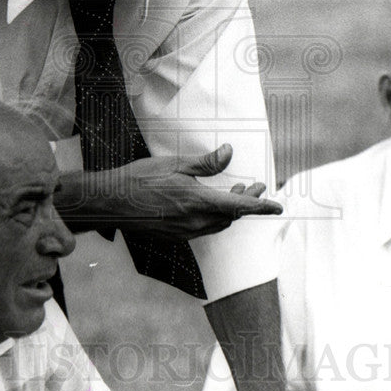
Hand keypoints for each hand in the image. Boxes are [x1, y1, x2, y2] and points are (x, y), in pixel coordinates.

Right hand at [84, 144, 281, 238]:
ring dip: (231, 209)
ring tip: (235, 189)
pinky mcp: (175, 236)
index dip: (261, 206)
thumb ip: (206, 163)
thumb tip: (229, 153)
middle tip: (255, 186)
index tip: (278, 206)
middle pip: (232, 216)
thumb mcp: (175, 164)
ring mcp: (185, 232)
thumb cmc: (140, 179)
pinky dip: (215, 216)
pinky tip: (210, 203)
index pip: (239, 206)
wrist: (112, 202)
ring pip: (219, 224)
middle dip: (247, 201)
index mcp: (197, 202)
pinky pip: (204, 228)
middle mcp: (194, 222)